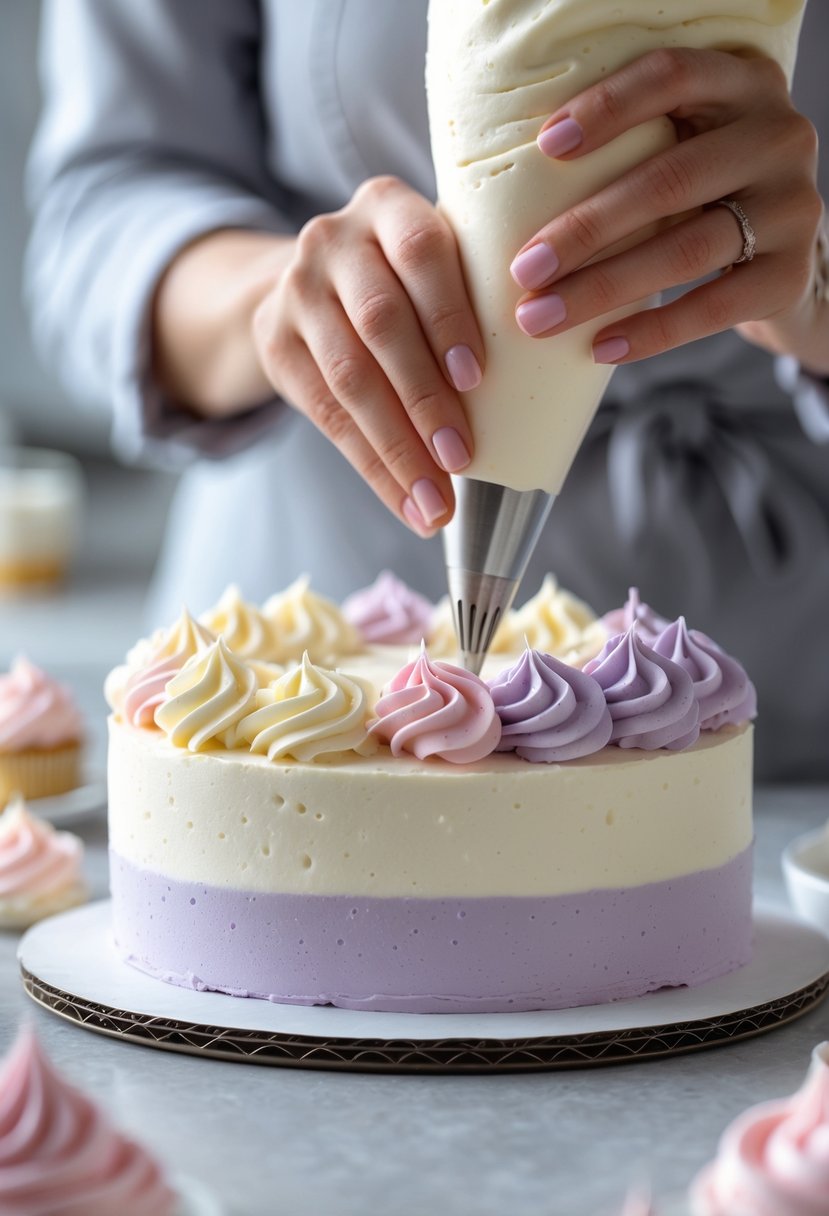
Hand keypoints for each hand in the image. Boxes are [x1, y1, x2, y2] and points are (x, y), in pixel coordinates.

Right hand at [252, 176, 482, 535]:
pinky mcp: (275, 342)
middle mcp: (333, 239)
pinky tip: (406, 501)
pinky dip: (373, 466)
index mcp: (387, 205)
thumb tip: (550, 383)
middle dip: (425, 398)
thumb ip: (476, 294)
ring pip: (350, 378)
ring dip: (398, 448)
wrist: (312, 285)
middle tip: (462, 458)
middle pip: (381, 323)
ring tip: (436, 500)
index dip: (449, 316)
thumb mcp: (436, 262)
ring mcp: (295, 290)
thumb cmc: (406, 282)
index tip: (478, 378)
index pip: (421, 251)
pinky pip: (326, 416)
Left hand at [508, 49, 823, 368]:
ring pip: (687, 249)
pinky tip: (601, 347)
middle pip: (669, 179)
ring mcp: (794, 206)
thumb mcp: (678, 153)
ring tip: (542, 318)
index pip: (672, 77)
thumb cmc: (700, 202)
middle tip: (523, 271)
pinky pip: (714, 306)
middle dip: (584, 230)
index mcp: (741, 85)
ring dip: (603, 288)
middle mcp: (778, 136)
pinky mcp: (792, 274)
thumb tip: (503, 189)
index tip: (544, 146)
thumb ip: (627, 150)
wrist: (777, 264)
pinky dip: (652, 331)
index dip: (608, 107)